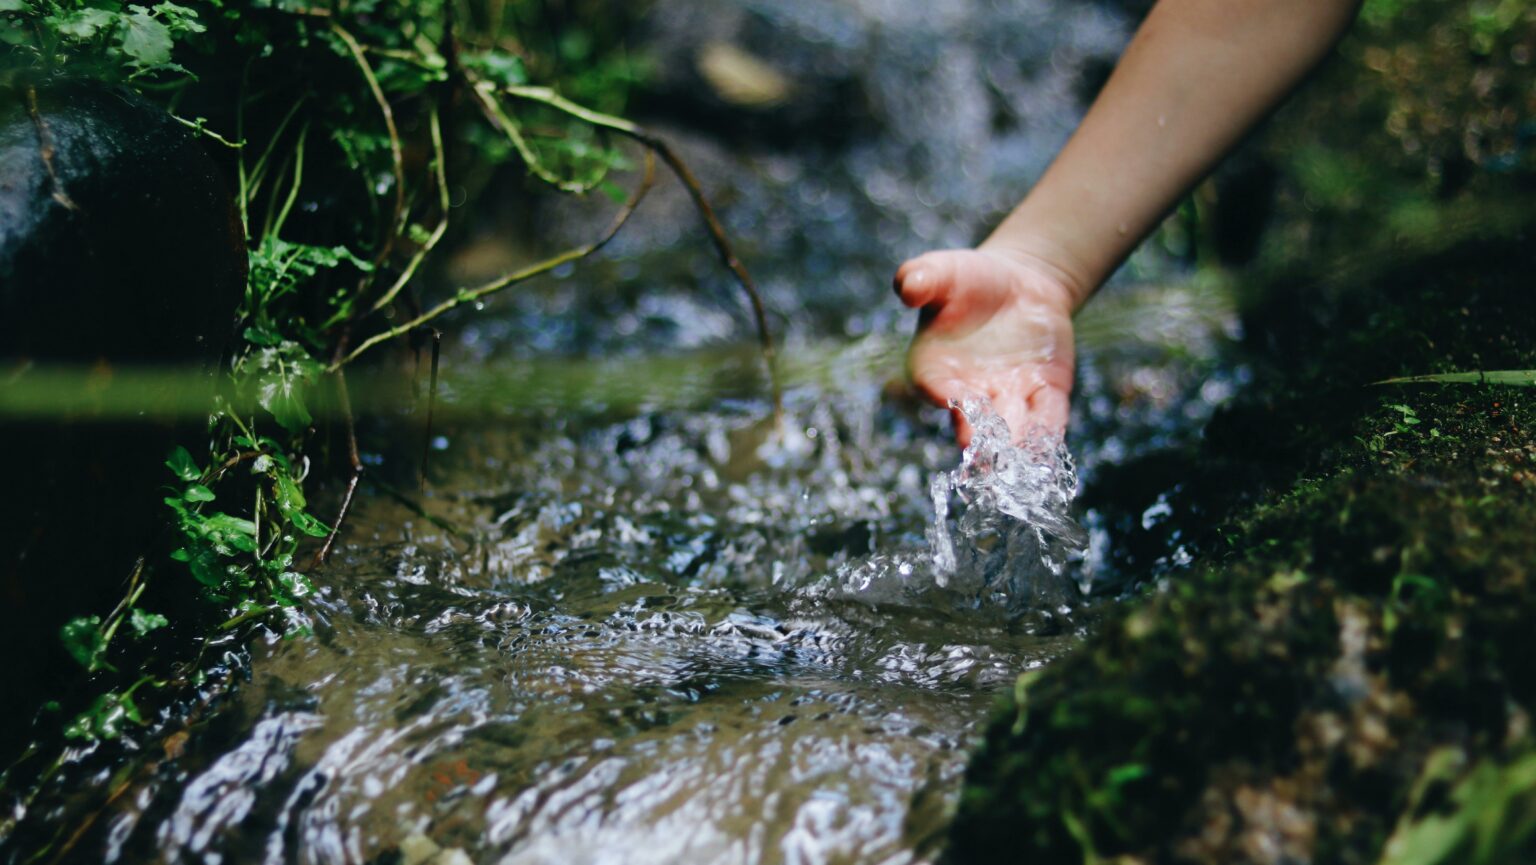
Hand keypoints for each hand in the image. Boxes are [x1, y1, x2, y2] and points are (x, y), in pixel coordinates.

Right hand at [894, 247, 1079, 446]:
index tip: (951, 399)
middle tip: (986, 457)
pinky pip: (1048, 417)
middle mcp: (969, 393)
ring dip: (1017, 447)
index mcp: (934, 368)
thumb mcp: (943, 270)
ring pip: (1012, 428)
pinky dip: (1050, 434)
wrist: (1018, 285)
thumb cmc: (968, 279)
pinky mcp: (1044, 394)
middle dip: (981, 438)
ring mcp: (1008, 398)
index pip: (935, 386)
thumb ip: (922, 278)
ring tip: (1022, 464)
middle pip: (973, 420)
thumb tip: (908, 286)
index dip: (943, 393)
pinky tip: (1051, 451)